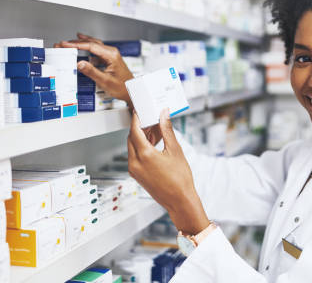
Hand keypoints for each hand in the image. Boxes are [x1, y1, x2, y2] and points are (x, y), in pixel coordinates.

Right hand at [54, 33, 133, 103]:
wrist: (131, 91)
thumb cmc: (122, 87)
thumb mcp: (105, 81)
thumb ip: (92, 72)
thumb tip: (80, 63)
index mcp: (111, 55)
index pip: (91, 46)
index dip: (76, 44)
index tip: (65, 44)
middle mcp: (112, 52)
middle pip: (92, 43)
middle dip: (77, 42)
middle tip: (64, 43)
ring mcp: (111, 54)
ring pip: (94, 45)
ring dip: (82, 43)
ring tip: (70, 42)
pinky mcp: (110, 58)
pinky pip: (97, 50)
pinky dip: (88, 48)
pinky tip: (82, 47)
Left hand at [128, 109, 209, 234]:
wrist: (179, 200)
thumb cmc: (180, 179)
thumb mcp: (175, 150)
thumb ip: (167, 129)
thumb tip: (164, 114)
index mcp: (144, 155)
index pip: (135, 130)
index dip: (137, 119)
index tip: (140, 111)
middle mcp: (135, 163)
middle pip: (132, 138)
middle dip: (140, 128)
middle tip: (151, 120)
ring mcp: (134, 170)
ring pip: (133, 147)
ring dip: (141, 138)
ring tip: (156, 132)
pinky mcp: (136, 175)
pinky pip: (135, 156)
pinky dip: (142, 148)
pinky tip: (155, 144)